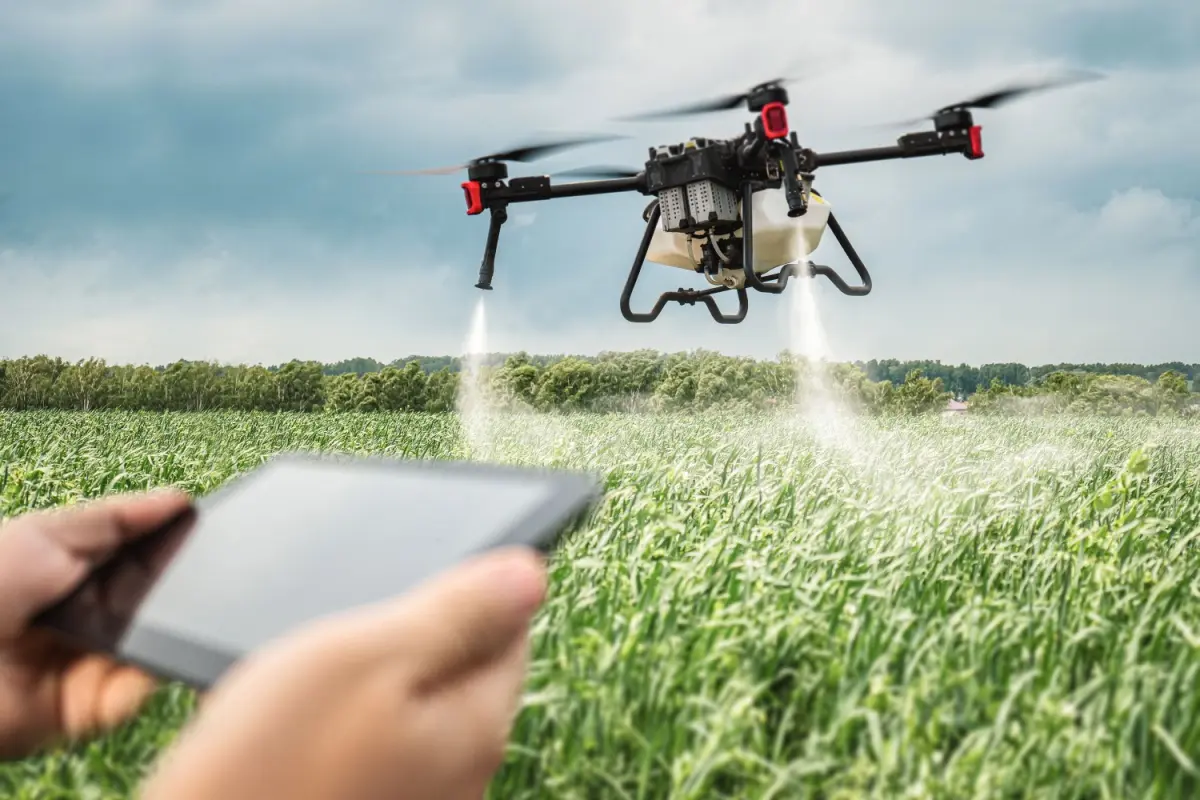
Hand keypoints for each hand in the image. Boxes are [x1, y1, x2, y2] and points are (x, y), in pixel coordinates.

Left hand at [0, 489, 192, 759]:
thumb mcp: (47, 532)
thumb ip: (116, 518)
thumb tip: (179, 500)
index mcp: (77, 574)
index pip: (143, 559)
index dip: (175, 548)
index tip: (211, 532)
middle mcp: (88, 618)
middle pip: (157, 602)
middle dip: (183, 590)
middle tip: (204, 575)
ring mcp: (91, 663)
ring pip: (156, 644)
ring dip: (170, 631)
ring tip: (175, 613)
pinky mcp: (90, 708)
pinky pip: (138, 690)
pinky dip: (149, 673)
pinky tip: (145, 652)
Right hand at [140, 546, 546, 799]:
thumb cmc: (267, 769)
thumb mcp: (364, 659)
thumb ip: (455, 612)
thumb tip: (530, 574)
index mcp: (478, 729)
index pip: (511, 632)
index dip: (464, 590)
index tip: (408, 580)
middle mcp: (463, 779)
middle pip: (462, 672)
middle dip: (412, 639)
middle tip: (342, 635)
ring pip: (413, 709)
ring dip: (371, 684)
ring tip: (306, 686)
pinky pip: (375, 748)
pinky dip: (344, 727)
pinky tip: (295, 729)